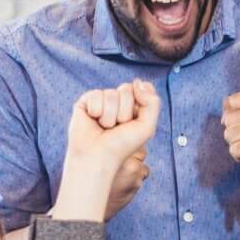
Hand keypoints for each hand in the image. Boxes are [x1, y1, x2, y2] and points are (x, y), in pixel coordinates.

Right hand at [56, 81, 159, 221]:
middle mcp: (117, 104)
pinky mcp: (86, 102)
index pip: (141, 89)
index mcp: (133, 108)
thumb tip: (137, 81)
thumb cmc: (121, 146)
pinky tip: (93, 121)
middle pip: (126, 89)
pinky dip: (96, 110)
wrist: (97, 157)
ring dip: (110, 115)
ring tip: (104, 127)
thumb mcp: (147, 126)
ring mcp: (101, 102)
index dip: (139, 105)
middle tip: (117, 128)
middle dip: (124, 111)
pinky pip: (96, 94)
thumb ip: (153, 101)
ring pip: (111, 93)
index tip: (132, 123)